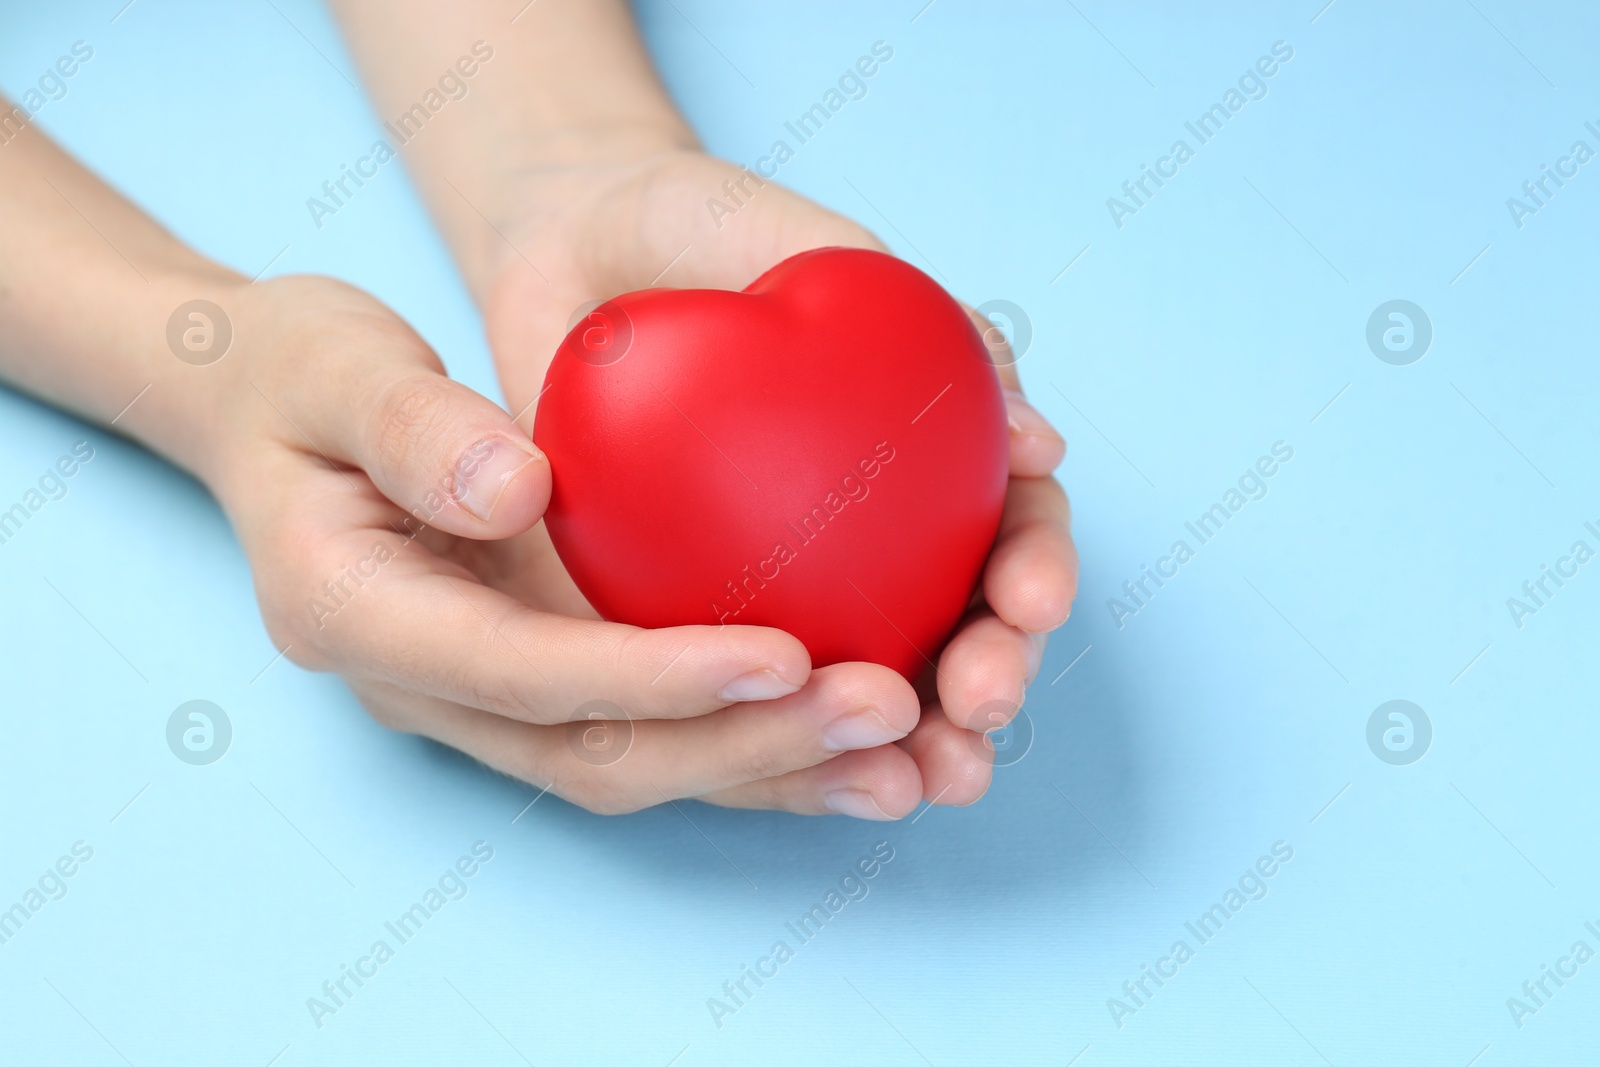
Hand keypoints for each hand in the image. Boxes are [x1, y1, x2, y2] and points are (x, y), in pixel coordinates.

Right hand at [211, 274, 924, 817]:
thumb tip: (517, 491)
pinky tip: (866, 737)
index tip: (785, 651)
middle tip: (891, 708)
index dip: (655, 676)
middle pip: (601, 753)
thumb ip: (408, 427)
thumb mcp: (329, 366)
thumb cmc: (298, 377)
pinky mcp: (546, 681)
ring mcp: (488, 699)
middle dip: (750, 747)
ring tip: (914, 754)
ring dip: (778, 770)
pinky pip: (660, 731)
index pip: (524, 674)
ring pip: (643, 766)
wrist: (274, 412)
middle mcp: (430, 688)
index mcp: (360, 619)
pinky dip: (762, 745)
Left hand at [478, 146, 1078, 812]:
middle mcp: (879, 515)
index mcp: (928, 436)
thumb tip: (1040, 441)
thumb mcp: (797, 233)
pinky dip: (783, 725)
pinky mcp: (700, 601)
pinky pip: (749, 672)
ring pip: (872, 663)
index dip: (1034, 562)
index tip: (1026, 603)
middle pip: (960, 610)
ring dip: (912, 732)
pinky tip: (811, 772)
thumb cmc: (693, 224)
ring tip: (930, 780)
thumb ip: (916, 319)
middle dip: (988, 670)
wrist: (570, 245)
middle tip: (979, 708)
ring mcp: (797, 567)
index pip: (1010, 512)